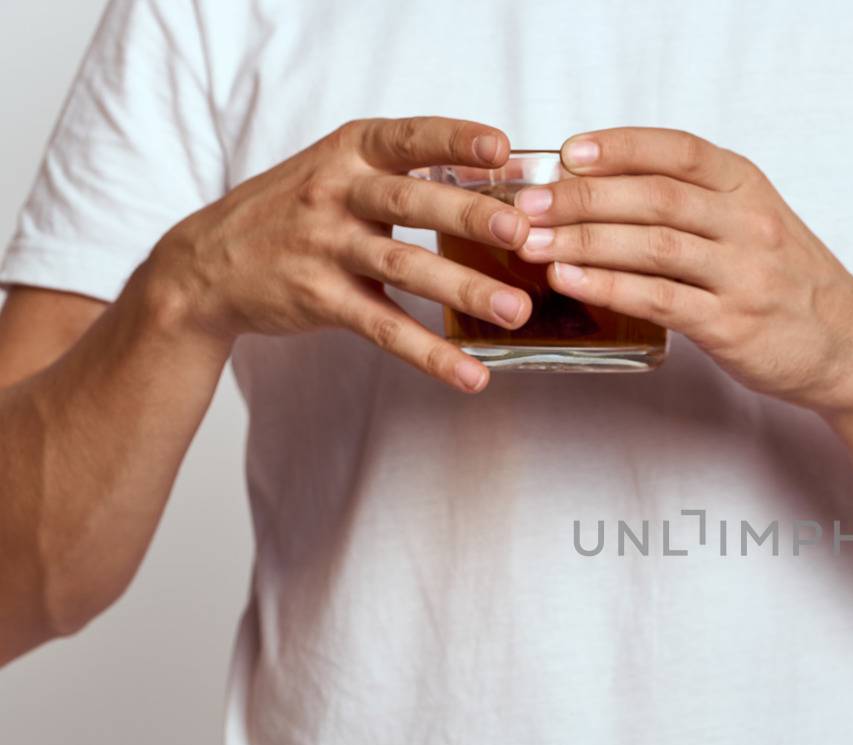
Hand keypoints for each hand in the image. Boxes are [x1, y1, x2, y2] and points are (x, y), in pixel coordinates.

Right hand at [148, 117, 539, 392]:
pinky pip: (382, 328)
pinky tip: (471, 374)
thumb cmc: (297, 210)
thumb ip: (410, 172)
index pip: (409, 138)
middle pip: (408, 202)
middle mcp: (335, 192)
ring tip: (515, 311)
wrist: (206, 263)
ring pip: (402, 267)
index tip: (502, 147)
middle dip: (467, 215)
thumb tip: (507, 176)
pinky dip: (430, 354)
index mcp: (351, 152)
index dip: (454, 140)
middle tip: (522, 231)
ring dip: (463, 289)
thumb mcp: (341, 171)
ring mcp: (324, 246)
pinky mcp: (319, 298)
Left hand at [514, 127, 852, 410]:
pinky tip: (571, 282)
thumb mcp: (755, 221)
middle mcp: (749, 225)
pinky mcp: (732, 325)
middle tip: (528, 205)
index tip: (567, 152)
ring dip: (584, 243)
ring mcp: (743, 276)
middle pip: (655, 198)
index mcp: (748, 189)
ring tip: (533, 244)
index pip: (677, 152)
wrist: (849, 346)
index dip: (618, 148)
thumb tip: (601, 186)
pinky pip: (660, 299)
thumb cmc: (789, 282)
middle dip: (582, 198)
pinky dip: (609, 288)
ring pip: (652, 247)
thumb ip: (696, 202)